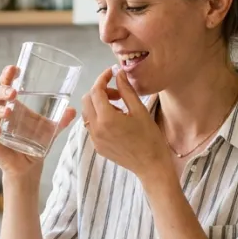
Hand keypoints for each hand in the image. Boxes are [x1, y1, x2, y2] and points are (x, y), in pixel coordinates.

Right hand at [0, 65, 77, 180]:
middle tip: (14, 92)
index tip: (14, 68)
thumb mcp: (51, 129)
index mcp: (13, 103)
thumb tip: (72, 110)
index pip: (6, 84)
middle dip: (2, 90)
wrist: (30, 166)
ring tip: (9, 111)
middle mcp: (0, 112)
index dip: (7, 75)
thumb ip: (61, 120)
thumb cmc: (36, 142)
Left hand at [80, 66, 172, 182]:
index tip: (112, 73)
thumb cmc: (149, 138)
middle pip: (87, 100)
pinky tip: (116, 121)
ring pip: (87, 113)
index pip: (96, 91)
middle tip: (118, 93)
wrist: (151, 165)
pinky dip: (99, 117)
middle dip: (100, 91)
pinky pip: (92, 126)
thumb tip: (119, 73)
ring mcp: (94, 139)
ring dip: (99, 104)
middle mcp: (95, 129)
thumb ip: (126, 90)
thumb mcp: (139, 110)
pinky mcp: (97, 147)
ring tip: (119, 108)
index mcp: (106, 118)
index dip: (103, 78)